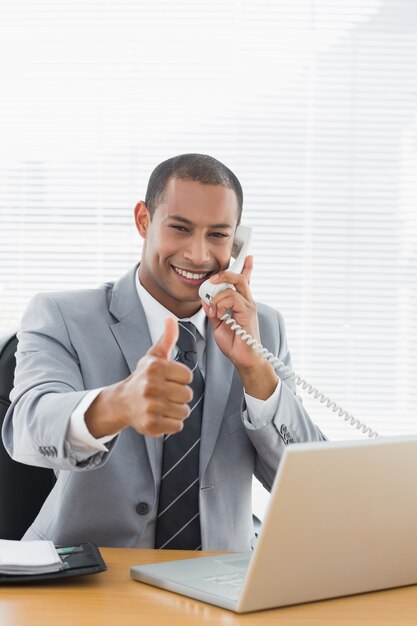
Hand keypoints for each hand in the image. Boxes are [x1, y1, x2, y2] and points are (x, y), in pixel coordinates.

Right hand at [85, 317, 192, 437]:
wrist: (123, 402)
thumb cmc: (144, 377)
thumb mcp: (154, 356)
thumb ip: (167, 338)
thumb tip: (171, 319)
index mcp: (154, 367)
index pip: (188, 376)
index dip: (181, 379)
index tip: (168, 379)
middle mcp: (150, 386)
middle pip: (187, 395)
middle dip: (180, 396)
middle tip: (165, 394)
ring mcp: (150, 407)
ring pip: (184, 411)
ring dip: (177, 410)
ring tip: (163, 405)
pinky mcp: (150, 425)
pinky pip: (177, 426)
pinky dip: (172, 424)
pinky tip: (160, 416)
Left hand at [201, 255, 260, 368]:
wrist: (243, 359)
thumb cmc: (234, 344)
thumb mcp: (217, 324)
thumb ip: (213, 310)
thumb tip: (206, 299)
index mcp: (241, 304)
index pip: (245, 281)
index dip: (247, 268)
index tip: (248, 258)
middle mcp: (247, 302)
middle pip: (239, 278)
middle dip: (224, 274)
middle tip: (211, 280)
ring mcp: (249, 307)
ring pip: (232, 286)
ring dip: (217, 296)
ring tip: (213, 310)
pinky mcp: (247, 313)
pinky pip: (232, 298)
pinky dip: (220, 304)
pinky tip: (218, 314)